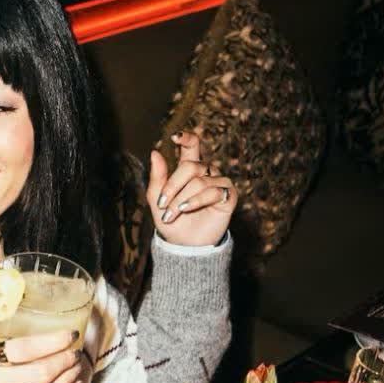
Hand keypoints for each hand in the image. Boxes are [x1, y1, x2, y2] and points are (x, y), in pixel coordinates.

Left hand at [148, 130, 235, 247]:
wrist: (185, 244)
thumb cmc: (172, 221)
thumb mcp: (157, 199)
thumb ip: (157, 177)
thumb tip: (154, 152)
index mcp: (190, 169)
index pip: (192, 146)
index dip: (186, 138)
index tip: (175, 137)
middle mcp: (207, 172)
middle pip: (190, 166)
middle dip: (172, 186)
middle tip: (162, 204)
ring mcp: (219, 183)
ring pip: (199, 181)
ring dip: (181, 199)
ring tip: (170, 215)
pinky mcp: (229, 196)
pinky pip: (213, 192)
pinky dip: (196, 201)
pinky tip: (187, 209)